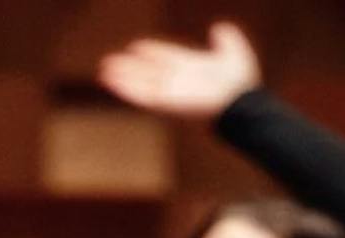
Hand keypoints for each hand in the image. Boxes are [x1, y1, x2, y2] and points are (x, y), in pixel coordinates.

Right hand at [98, 22, 261, 121]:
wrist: (240, 103)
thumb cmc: (240, 84)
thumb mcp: (233, 52)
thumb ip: (227, 39)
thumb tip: (221, 28)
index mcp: (190, 65)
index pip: (166, 56)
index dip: (152, 51)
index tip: (138, 47)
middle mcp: (177, 78)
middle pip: (148, 70)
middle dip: (130, 67)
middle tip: (110, 62)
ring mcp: (169, 90)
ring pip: (141, 82)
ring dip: (122, 77)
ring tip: (104, 71)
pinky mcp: (164, 101)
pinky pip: (141, 94)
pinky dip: (125, 88)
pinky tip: (110, 82)